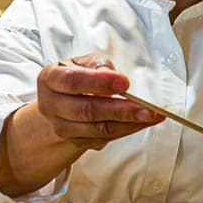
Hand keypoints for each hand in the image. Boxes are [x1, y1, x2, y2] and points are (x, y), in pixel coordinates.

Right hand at [36, 54, 161, 149]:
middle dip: (121, 110)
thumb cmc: (74, 77)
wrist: (58, 104)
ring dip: (129, 124)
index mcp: (50, 79)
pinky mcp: (77, 140)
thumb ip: (98, 65)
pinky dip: (127, 130)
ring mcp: (63, 127)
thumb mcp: (82, 62)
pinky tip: (144, 123)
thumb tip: (112, 75)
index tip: (124, 83)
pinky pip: (105, 137)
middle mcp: (52, 105)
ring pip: (98, 129)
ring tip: (152, 116)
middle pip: (87, 110)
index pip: (72, 81)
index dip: (98, 83)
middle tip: (147, 108)